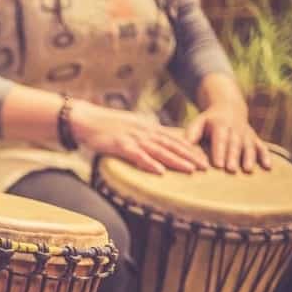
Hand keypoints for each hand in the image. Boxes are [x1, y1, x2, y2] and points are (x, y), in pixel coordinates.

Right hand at [70, 101, 208, 174]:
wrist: (85, 119)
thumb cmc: (105, 126)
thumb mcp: (130, 128)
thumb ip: (144, 135)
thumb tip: (157, 144)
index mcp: (147, 128)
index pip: (174, 138)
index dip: (191, 148)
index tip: (205, 157)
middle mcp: (144, 132)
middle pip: (172, 144)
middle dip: (190, 155)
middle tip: (206, 166)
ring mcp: (133, 138)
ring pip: (159, 150)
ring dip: (176, 160)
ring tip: (191, 169)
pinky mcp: (120, 145)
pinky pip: (137, 156)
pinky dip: (149, 163)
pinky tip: (160, 171)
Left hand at [186, 106, 271, 172]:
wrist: (228, 107)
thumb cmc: (208, 121)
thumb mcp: (197, 123)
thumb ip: (191, 135)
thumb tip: (183, 148)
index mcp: (220, 125)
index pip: (220, 139)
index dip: (220, 152)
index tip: (218, 165)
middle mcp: (236, 129)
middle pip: (235, 144)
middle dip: (233, 157)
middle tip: (231, 170)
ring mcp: (246, 133)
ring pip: (249, 146)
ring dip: (249, 158)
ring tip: (247, 170)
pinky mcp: (254, 138)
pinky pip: (262, 146)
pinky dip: (266, 156)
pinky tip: (268, 167)